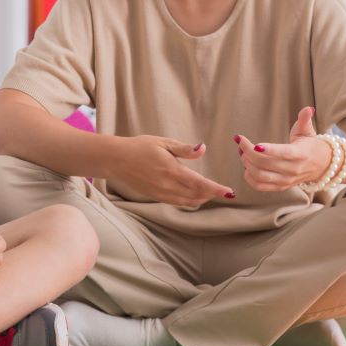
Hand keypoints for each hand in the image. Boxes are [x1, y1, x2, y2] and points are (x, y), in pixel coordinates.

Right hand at [117, 136, 234, 209]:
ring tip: (211, 194)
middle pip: (197, 195)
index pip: (200, 184)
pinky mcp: (156, 197)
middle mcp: (168, 185)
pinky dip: (189, 201)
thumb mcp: (163, 143)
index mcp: (172, 170)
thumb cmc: (140, 147)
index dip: (216, 189)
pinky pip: (177, 202)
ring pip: (188, 201)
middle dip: (212, 194)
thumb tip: (203, 148)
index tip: (229, 192)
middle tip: (224, 191)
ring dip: (202, 199)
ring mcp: (161, 193)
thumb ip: (184, 149)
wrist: (116, 160)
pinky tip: (194, 196)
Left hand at [236, 106, 332, 191]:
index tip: (255, 145)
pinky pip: (260, 186)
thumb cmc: (310, 145)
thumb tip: (308, 108)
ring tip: (242, 153)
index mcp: (301, 154)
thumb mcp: (307, 131)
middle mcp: (293, 169)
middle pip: (266, 164)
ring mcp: (287, 180)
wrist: (321, 166)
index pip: (284, 153)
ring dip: (247, 164)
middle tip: (241, 142)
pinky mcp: (281, 187)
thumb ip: (305, 120)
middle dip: (248, 152)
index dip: (269, 150)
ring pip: (261, 176)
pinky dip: (249, 178)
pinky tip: (246, 166)